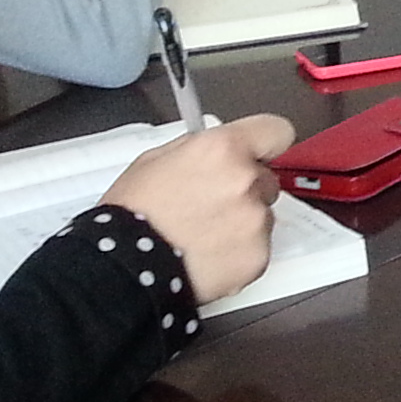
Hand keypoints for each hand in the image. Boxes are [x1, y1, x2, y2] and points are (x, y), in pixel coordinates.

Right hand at [102, 115, 291, 302]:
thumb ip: (198, 148)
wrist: (124, 269)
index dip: (265, 144)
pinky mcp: (258, 256)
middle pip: (267, 179)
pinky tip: (208, 255)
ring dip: (242, 222)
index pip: (276, 131)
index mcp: (223, 150)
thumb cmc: (131, 216)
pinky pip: (258, 248)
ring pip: (262, 216)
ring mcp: (255, 221)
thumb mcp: (155, 160)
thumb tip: (218, 146)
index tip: (258, 154)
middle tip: (210, 205)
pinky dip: (239, 252)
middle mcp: (246, 181)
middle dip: (246, 189)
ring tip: (202, 235)